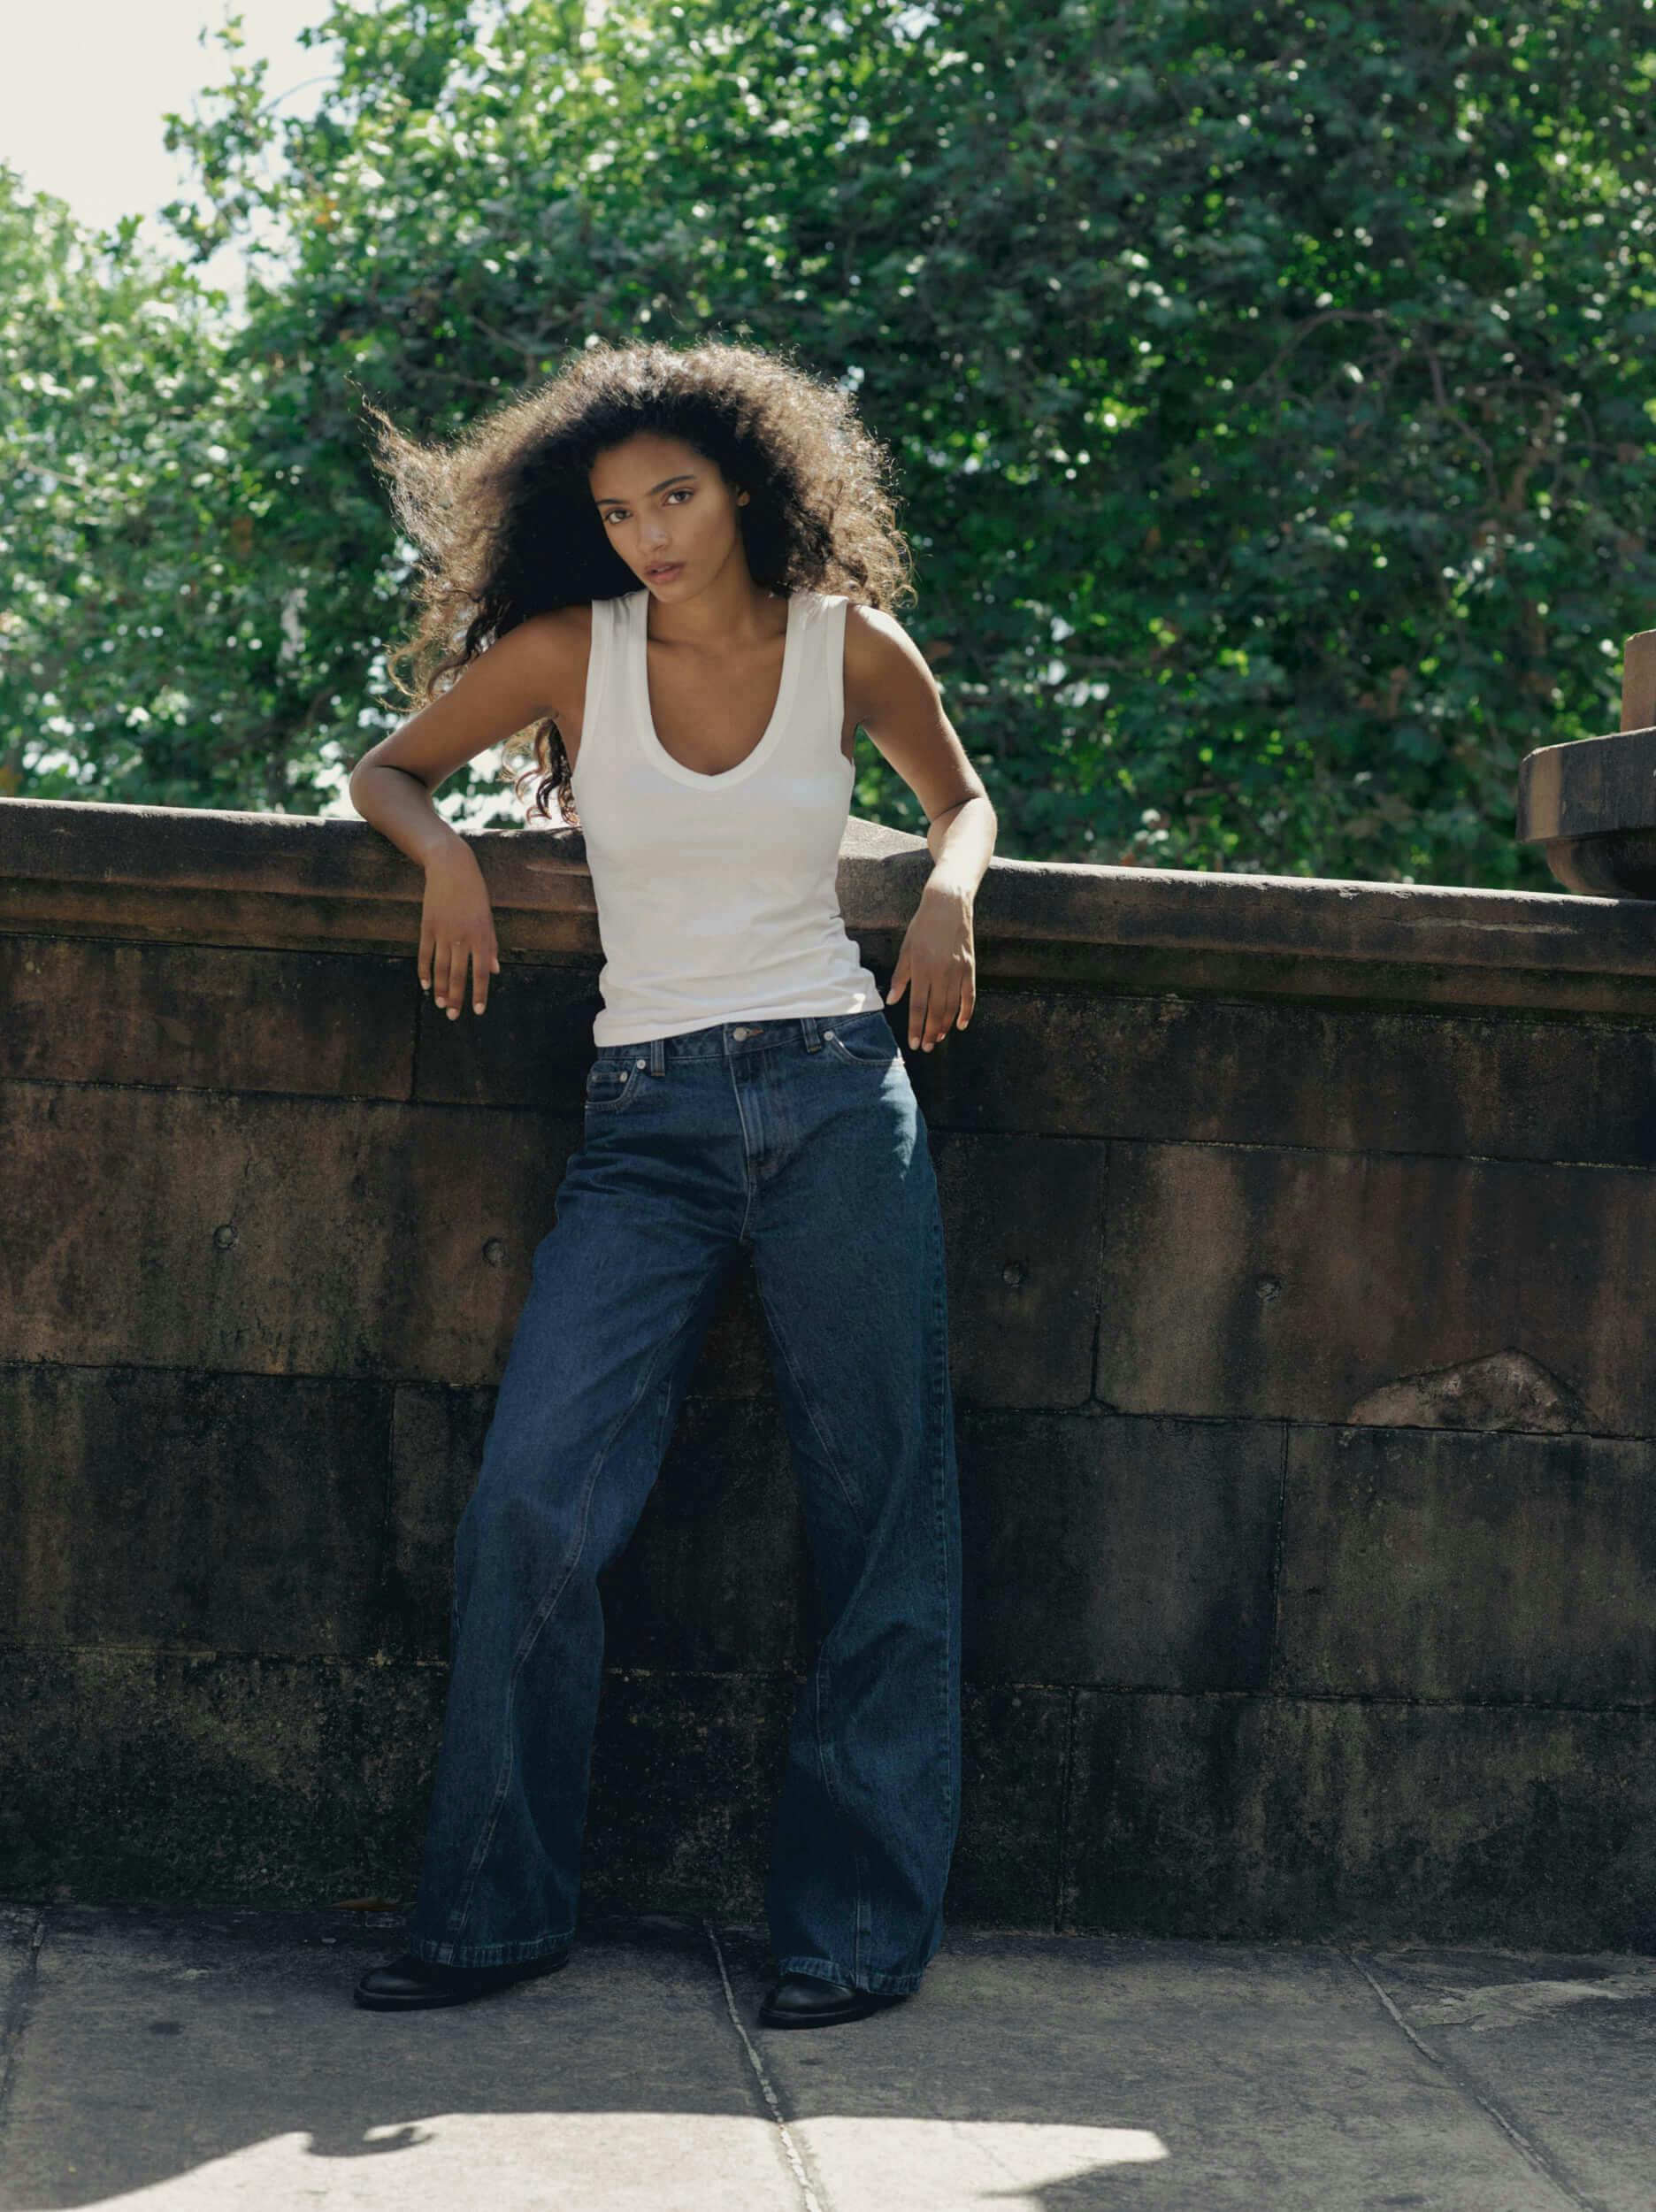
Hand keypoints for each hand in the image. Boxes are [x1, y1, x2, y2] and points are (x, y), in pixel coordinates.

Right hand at [419, 845, 499, 1017]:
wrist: (452, 869)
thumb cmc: (475, 895)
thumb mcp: (488, 918)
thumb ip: (490, 946)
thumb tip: (494, 971)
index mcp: (481, 937)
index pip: (480, 973)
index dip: (479, 994)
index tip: (477, 1011)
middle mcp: (462, 937)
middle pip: (457, 975)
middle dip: (455, 998)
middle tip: (452, 1016)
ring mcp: (443, 932)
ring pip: (440, 968)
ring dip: (439, 989)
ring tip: (439, 1004)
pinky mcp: (427, 926)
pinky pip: (425, 954)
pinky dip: (424, 971)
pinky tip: (425, 985)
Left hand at [885, 881, 975, 1049]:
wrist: (948, 906)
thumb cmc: (922, 927)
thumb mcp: (906, 949)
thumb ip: (900, 976)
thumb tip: (892, 1000)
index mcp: (921, 969)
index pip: (918, 1006)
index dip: (915, 1027)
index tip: (913, 1043)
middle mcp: (940, 974)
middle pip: (936, 1011)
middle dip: (930, 1032)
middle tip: (926, 1048)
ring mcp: (957, 972)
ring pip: (952, 1007)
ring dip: (945, 1026)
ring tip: (938, 1039)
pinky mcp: (970, 968)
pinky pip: (969, 996)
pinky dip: (966, 1012)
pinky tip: (962, 1025)